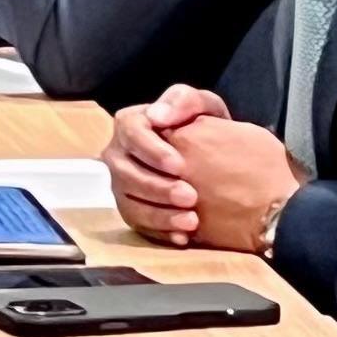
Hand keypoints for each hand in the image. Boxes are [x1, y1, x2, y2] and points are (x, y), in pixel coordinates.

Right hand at [105, 83, 227, 244]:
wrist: (217, 162)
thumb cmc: (204, 129)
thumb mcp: (203, 107)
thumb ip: (184, 101)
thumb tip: (158, 115)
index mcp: (131, 124)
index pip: (130, 132)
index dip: (151, 150)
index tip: (179, 164)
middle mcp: (119, 155)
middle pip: (124, 172)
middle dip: (157, 187)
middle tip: (190, 196)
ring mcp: (122, 185)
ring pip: (128, 202)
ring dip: (158, 214)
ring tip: (191, 220)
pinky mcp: (132, 210)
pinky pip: (138, 225)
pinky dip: (160, 232)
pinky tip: (183, 235)